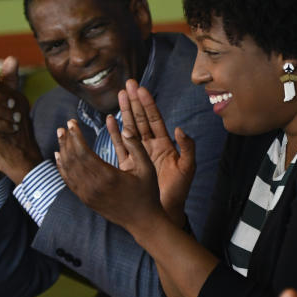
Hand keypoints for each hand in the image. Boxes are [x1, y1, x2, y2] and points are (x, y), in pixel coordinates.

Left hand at [54, 118, 166, 234]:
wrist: (142, 222)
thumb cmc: (147, 194)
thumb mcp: (148, 168)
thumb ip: (136, 147)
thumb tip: (124, 128)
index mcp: (108, 176)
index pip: (83, 152)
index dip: (75, 136)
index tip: (72, 123)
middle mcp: (94, 186)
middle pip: (72, 158)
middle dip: (67, 140)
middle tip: (65, 125)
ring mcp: (87, 194)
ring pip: (68, 169)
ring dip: (62, 150)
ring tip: (60, 135)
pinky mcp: (86, 200)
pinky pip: (69, 181)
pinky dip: (62, 167)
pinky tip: (59, 156)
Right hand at [113, 79, 194, 225]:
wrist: (166, 210)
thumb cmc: (179, 191)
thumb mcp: (187, 168)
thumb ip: (187, 148)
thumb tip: (180, 129)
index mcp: (165, 144)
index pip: (155, 119)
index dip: (148, 104)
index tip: (141, 89)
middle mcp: (151, 146)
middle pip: (141, 119)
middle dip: (134, 102)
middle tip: (127, 85)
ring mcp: (140, 154)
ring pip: (130, 128)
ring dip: (124, 113)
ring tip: (117, 96)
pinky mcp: (130, 164)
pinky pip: (121, 145)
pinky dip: (115, 132)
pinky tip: (109, 120)